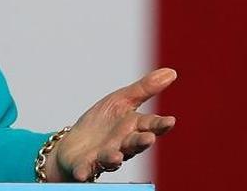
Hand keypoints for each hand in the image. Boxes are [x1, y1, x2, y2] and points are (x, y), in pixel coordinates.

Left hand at [45, 68, 177, 182]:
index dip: (159, 124)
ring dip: (114, 157)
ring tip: (116, 156)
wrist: (74, 144)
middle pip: (133, 143)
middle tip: (148, 138)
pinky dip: (85, 172)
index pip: (149, 125)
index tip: (170, 121)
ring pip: (112, 158)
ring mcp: (104, 156)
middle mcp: (122, 145)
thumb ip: (144, 89)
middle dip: (140, 141)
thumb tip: (171, 72)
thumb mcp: (121, 101)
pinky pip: (85, 170)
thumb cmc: (102, 123)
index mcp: (132, 128)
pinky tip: (83, 173)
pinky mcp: (85, 165)